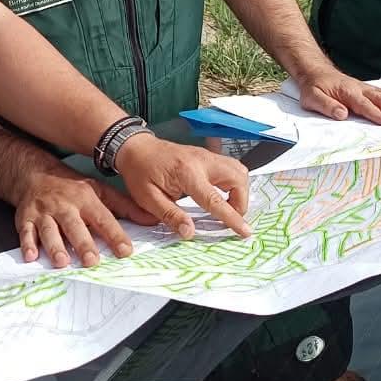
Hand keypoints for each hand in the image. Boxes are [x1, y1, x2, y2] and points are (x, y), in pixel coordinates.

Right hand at [14, 166, 161, 267]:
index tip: (126, 251)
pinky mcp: (25, 218)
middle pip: (75, 226)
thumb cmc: (72, 188)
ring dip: (55, 246)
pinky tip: (31, 256)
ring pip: (49, 230)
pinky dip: (28, 244)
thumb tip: (154, 219)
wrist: (35, 175)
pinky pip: (25, 232)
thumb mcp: (100, 191)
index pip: (103, 219)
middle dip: (83, 243)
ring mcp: (44, 212)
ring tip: (62, 262)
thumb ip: (126, 207)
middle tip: (91, 261)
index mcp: (85, 199)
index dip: (115, 235)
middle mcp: (65, 206)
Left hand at [113, 136, 251, 239]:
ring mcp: (207, 155)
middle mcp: (202, 160)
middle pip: (237, 179)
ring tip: (226, 207)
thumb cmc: (140, 172)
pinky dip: (233, 183)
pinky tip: (221, 195)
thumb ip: (170, 216)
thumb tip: (190, 232)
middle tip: (229, 218)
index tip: (245, 231)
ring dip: (239, 191)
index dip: (232, 217)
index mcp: (186, 173)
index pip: (215, 199)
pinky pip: (231, 167)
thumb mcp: (148, 198)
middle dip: (241, 202)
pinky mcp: (208, 156)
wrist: (136, 148)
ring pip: (238, 171)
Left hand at [293, 64, 380, 124]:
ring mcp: (367, 88)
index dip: (376, 113)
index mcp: (347, 92)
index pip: (364, 104)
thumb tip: (342, 114)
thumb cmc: (314, 87)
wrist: (316, 72)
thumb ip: (327, 106)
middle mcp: (360, 88)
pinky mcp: (370, 90)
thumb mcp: (312, 98)